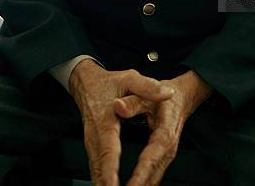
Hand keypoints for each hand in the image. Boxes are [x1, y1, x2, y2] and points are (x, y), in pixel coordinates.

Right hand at [70, 60, 175, 185]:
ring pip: (96, 169)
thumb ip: (148, 87)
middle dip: (106, 183)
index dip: (111, 168)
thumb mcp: (130, 79)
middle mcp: (95, 134)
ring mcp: (92, 142)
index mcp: (106, 119)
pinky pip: (96, 167)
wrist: (87, 83)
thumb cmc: (110, 82)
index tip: (113, 184)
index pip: (109, 147)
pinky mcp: (93, 146)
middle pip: (100, 165)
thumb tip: (167, 93)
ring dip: (103, 184)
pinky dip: (101, 180)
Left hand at [113, 70, 212, 185]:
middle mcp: (168, 149)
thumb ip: (132, 102)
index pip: (151, 159)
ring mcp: (166, 156)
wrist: (182, 98)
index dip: (140, 175)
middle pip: (152, 177)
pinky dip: (141, 184)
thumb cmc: (164, 97)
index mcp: (165, 134)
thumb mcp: (147, 95)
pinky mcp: (162, 159)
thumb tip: (117, 106)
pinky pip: (152, 177)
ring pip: (153, 181)